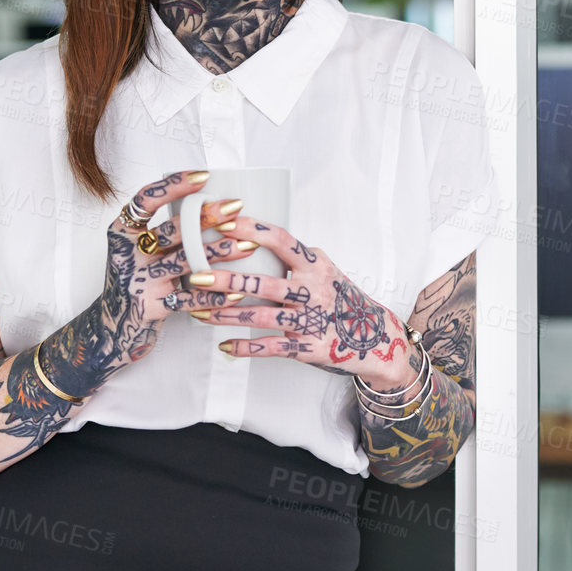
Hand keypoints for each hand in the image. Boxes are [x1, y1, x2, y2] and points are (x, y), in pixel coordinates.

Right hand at [49, 170, 259, 392]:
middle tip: (236, 207)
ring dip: (218, 253)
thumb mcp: (138, 252)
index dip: (175, 185)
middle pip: (170, 230)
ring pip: (183, 262)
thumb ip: (163, 234)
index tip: (204, 176)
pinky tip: (236, 291)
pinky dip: (214, 295)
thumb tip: (210, 208)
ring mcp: (137, 280)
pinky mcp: (149, 307)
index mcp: (122, 232)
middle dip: (206, 217)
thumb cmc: (135, 282)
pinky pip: (188, 299)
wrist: (110, 329)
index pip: (146, 199)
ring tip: (247, 246)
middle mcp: (127, 253)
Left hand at [184, 213, 419, 392]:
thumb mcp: (324, 271)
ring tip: (198, 311)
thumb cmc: (341, 300)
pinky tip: (224, 345)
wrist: (376, 338)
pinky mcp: (308, 347)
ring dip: (225, 314)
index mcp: (316, 264)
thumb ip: (295, 258)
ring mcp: (311, 319)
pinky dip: (245, 348)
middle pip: (263, 282)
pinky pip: (271, 347)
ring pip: (260, 316)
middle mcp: (314, 289)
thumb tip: (249, 236)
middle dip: (226, 279)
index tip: (220, 223)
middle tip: (196, 274)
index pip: (280, 240)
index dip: (249, 230)